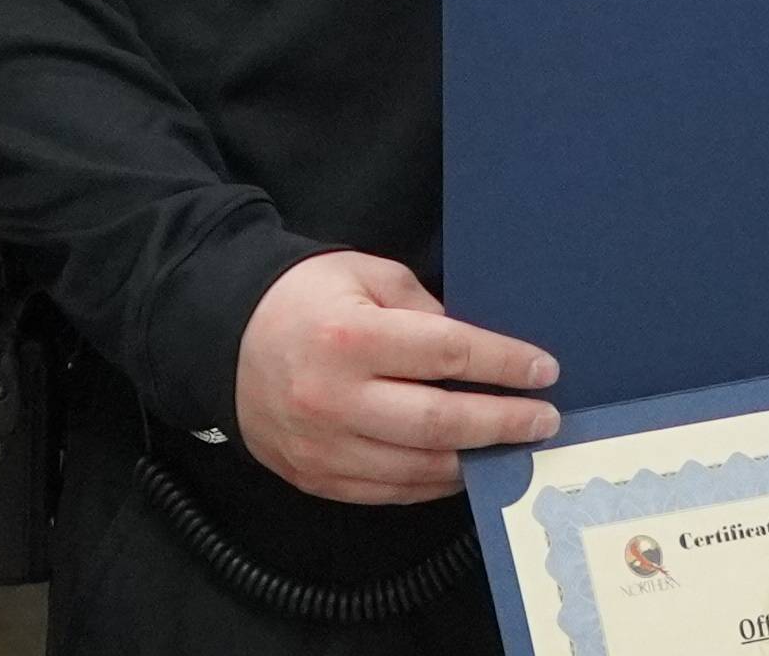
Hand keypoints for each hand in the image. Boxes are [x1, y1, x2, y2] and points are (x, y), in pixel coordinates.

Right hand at [233, 250, 562, 505]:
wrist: (223, 338)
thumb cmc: (304, 297)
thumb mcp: (364, 276)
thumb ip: (422, 309)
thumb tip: (476, 349)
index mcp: (350, 339)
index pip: (446, 353)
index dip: (502, 363)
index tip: (544, 369)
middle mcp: (336, 400)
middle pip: (439, 421)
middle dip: (503, 422)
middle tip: (545, 419)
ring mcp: (325, 447)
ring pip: (419, 468)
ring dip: (475, 459)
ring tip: (514, 447)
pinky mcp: (317, 478)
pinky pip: (390, 491)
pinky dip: (434, 483)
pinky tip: (463, 466)